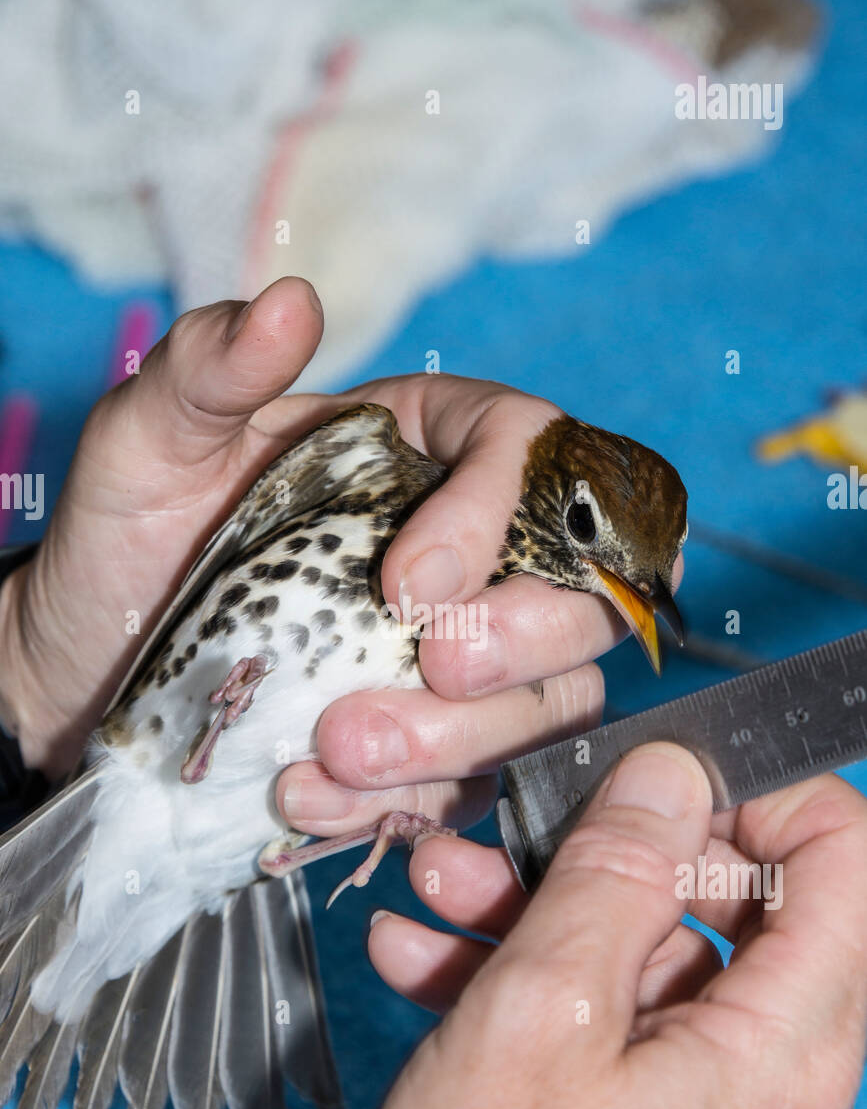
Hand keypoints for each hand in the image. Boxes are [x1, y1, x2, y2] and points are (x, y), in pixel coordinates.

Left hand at [0, 276, 638, 789]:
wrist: (92, 667)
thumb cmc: (130, 534)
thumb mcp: (150, 440)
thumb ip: (211, 370)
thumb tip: (287, 304)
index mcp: (422, 450)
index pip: (529, 452)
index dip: (496, 517)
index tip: (408, 586)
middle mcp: (467, 551)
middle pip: (578, 591)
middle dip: (517, 646)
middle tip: (429, 675)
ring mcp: (460, 657)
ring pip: (548, 702)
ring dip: (461, 743)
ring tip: (337, 758)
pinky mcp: (434, 745)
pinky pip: (472, 785)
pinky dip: (407, 804)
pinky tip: (310, 801)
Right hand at [332, 745, 866, 1108]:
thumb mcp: (538, 1015)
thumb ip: (614, 877)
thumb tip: (670, 780)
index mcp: (782, 1063)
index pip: (847, 867)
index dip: (765, 799)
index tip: (670, 783)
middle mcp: (782, 1108)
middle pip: (736, 921)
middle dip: (613, 863)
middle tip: (515, 843)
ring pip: (664, 981)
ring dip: (554, 925)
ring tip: (447, 907)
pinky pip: (632, 1048)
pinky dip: (549, 1000)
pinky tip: (445, 975)